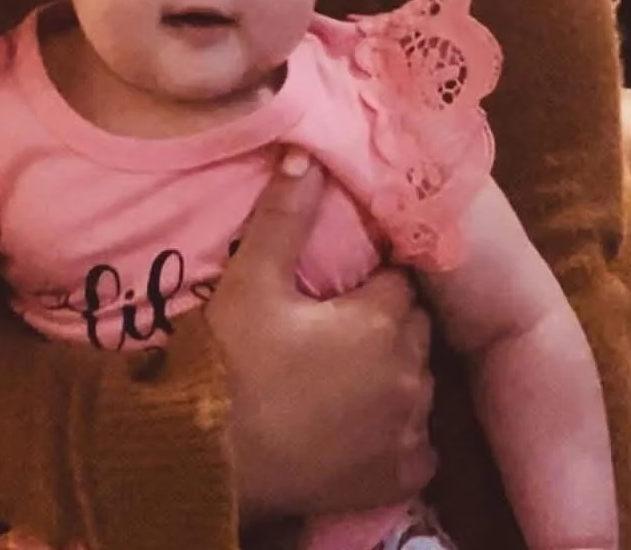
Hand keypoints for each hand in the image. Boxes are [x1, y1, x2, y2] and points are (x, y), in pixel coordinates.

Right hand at [206, 148, 436, 520]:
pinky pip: (417, 444)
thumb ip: (286, 214)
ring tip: (342, 370)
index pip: (399, 279)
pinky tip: (358, 422)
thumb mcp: (252, 279)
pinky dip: (397, 432)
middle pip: (413, 329)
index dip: (371, 277)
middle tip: (336, 322)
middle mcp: (410, 376)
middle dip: (386, 322)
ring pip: (417, 383)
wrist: (213, 457)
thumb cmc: (233, 361)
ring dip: (392, 373)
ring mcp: (407, 432)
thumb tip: (305, 152)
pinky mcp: (397, 478)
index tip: (341, 283)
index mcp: (382, 322)